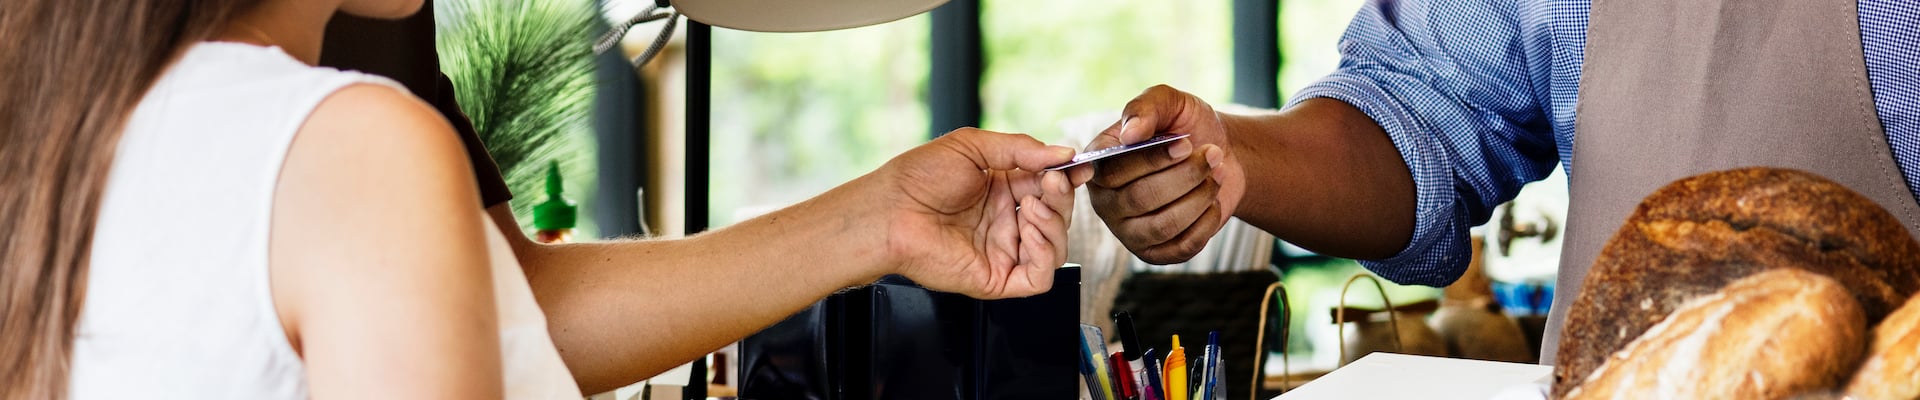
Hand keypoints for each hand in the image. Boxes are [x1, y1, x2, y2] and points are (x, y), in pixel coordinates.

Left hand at [876, 128, 1090, 298]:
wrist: (890, 211)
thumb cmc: (918, 178)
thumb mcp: (973, 146)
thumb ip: (1021, 149)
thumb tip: (1063, 152)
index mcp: (1003, 189)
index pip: (1049, 186)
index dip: (1067, 177)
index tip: (1078, 165)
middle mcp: (1006, 221)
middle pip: (1058, 216)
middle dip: (1061, 198)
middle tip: (1051, 182)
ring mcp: (1003, 250)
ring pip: (1056, 247)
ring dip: (1055, 225)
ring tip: (1033, 207)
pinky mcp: (997, 278)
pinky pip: (1039, 276)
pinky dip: (1046, 255)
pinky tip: (1031, 232)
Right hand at [1085, 84, 1246, 263]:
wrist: (1220, 156)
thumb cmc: (1187, 127)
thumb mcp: (1170, 103)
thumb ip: (1146, 107)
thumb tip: (1129, 133)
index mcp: (1098, 165)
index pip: (1113, 170)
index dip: (1152, 159)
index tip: (1185, 144)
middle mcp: (1105, 201)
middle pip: (1140, 198)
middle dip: (1185, 175)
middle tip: (1211, 155)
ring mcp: (1128, 231)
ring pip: (1163, 224)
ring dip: (1200, 197)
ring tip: (1215, 174)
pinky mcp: (1154, 253)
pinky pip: (1182, 246)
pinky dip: (1207, 221)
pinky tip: (1212, 200)